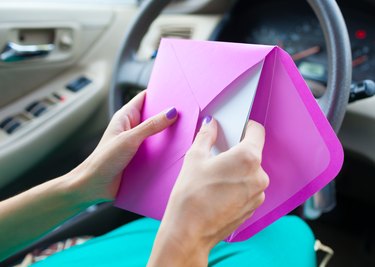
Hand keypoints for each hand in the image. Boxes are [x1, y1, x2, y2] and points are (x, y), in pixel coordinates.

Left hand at [69, 91, 177, 203]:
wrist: (93, 186)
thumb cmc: (103, 160)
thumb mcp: (129, 140)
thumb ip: (150, 126)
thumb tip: (171, 112)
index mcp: (125, 117)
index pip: (145, 98)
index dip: (160, 94)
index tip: (177, 92)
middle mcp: (132, 128)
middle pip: (154, 116)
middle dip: (169, 115)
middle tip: (188, 113)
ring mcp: (137, 143)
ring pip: (157, 134)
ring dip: (169, 134)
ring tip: (187, 131)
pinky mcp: (141, 157)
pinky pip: (157, 150)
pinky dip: (166, 150)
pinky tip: (178, 150)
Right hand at [148, 118, 268, 266]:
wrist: (189, 232)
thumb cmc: (190, 195)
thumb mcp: (195, 157)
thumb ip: (207, 136)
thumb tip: (211, 124)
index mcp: (248, 158)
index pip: (257, 131)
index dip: (246, 126)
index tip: (236, 127)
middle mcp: (259, 176)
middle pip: (252, 153)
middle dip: (237, 151)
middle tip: (217, 155)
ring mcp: (257, 194)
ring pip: (250, 172)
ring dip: (237, 170)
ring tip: (215, 177)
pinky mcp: (252, 208)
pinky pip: (248, 188)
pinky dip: (238, 185)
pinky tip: (219, 191)